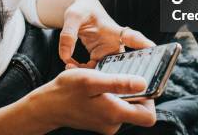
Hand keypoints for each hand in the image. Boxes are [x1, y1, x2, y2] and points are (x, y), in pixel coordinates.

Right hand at [30, 68, 156, 133]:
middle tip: (121, 75)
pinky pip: (114, 107)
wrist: (46, 106)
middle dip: (133, 91)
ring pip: (125, 106)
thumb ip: (118, 83)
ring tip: (104, 79)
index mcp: (115, 114)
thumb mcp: (92, 80)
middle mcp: (113, 123)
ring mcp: (107, 123)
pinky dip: (110, 95)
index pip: (148, 116)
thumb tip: (143, 84)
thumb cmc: (67, 91)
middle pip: (138, 110)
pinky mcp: (100, 120)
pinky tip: (97, 86)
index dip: (151, 100)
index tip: (142, 82)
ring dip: (119, 92)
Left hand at [58, 0, 155, 68]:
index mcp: (114, 30)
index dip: (143, 45)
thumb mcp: (72, 17)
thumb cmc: (81, 10)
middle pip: (123, 63)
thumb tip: (64, 56)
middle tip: (100, 79)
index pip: (131, 37)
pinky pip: (93, 71)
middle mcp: (115, 44)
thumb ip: (68, 34)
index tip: (153, 50)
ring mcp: (108, 53)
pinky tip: (69, 64)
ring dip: (90, 74)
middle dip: (115, 75)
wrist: (79, 14)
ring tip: (69, 66)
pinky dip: (81, 71)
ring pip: (106, 71)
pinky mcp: (99, 59)